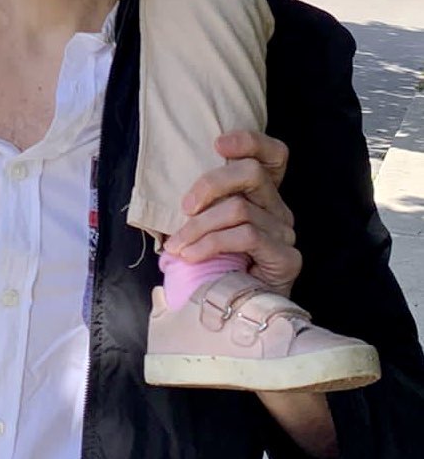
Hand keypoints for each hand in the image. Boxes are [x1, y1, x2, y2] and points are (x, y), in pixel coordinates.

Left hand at [165, 130, 300, 295]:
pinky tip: (192, 257)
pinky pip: (246, 236)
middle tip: (184, 207)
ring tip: (177, 247)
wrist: (238, 317)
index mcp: (262, 196)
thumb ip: (202, 207)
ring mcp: (285, 233)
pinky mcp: (286, 258)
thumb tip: (172, 198)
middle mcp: (279, 210)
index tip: (218, 144)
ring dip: (199, 227)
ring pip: (240, 208)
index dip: (250, 141)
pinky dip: (210, 244)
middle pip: (252, 173)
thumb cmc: (216, 268)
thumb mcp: (205, 230)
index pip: (273, 156)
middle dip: (210, 184)